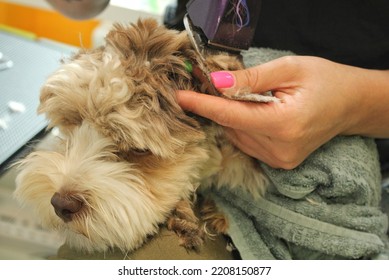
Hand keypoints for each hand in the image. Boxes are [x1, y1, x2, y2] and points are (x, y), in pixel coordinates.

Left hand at [177, 56, 388, 168]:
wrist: (350, 105)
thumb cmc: (325, 81)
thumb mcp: (290, 69)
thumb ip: (252, 78)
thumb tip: (216, 82)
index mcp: (283, 124)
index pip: (231, 115)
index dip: (203, 105)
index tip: (180, 98)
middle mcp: (279, 149)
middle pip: (232, 126)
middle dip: (217, 106)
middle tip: (207, 85)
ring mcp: (279, 160)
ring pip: (237, 136)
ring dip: (229, 117)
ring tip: (237, 97)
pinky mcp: (279, 163)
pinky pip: (247, 143)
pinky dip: (241, 127)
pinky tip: (250, 113)